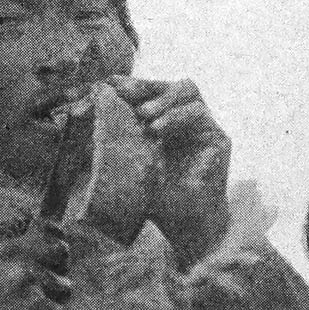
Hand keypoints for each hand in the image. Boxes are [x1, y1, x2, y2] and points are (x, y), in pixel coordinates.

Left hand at [108, 76, 230, 266]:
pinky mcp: (219, 139)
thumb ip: (118, 139)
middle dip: (149, 85)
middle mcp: (189, 122)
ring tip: (145, 117)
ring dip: (164, 100)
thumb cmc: (159, 199)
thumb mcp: (131, 165)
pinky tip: (159, 130)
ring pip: (190, 93)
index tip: (111, 83)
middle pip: (174, 86)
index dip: (135, 85)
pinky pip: (201, 114)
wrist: (186, 225)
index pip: (155, 92)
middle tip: (126, 94)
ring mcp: (206, 129)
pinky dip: (178, 117)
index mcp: (169, 123)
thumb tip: (89, 109)